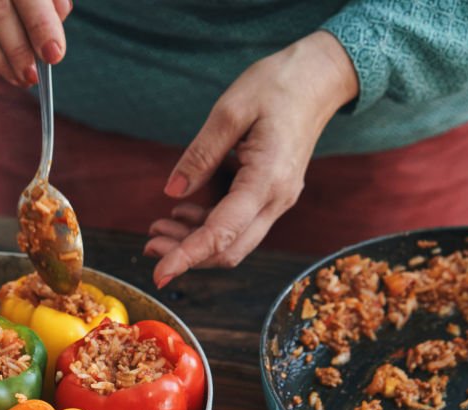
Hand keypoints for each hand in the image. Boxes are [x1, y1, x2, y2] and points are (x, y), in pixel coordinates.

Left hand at [144, 31, 358, 287]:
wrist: (319, 78)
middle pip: (230, 249)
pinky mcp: (271, 194)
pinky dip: (208, 226)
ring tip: (158, 227)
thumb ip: (200, 154)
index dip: (187, 256)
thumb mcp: (230, 110)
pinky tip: (183, 211)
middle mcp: (276, 199)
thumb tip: (172, 192)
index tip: (159, 273)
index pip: (222, 233)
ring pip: (234, 241)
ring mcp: (276, 199)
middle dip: (187, 255)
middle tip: (149, 243)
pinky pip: (238, 223)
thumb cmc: (277, 85)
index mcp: (267, 180)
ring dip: (195, 242)